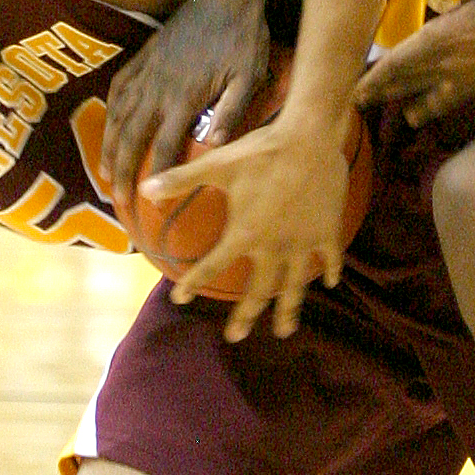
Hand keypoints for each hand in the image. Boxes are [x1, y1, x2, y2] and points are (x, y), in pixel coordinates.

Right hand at [103, 0, 274, 219]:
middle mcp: (157, 87)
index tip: (151, 203)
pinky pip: (118, 88)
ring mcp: (146, 70)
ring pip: (117, 116)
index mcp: (184, 97)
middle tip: (119, 203)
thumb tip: (215, 146)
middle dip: (121, 173)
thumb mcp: (248, 76)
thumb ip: (231, 112)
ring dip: (108, 148)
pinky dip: (109, 111)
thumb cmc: (243, 35)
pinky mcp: (142, 56)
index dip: (156, 177)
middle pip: (131, 138)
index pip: (164, 147)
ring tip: (105, 174)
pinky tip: (108, 127)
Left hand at [142, 112, 350, 340]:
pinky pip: (330, 258)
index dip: (194, 282)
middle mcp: (274, 246)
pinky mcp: (328, 232)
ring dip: (288, 310)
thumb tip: (143, 189)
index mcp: (244, 233)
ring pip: (295, 286)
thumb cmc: (261, 151)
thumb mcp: (217, 164)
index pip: (213, 266)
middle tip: (235, 336)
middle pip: (258, 291)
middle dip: (245, 316)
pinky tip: (331, 283)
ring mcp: (304, 242)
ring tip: (284, 331)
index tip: (180, 299)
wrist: (311, 138)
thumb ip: (180, 179)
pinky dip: (331, 271)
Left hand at [353, 0, 474, 124]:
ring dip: (394, 99)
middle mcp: (448, 64)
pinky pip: (443, 102)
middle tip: (351, 100)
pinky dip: (424, 109)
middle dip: (376, 91)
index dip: (372, 78)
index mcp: (443, 37)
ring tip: (373, 105)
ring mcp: (463, 79)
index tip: (352, 89)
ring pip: (419, 94)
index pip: (397, 62)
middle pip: (402, 82)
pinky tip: (415, 114)